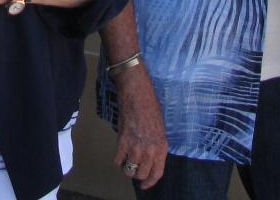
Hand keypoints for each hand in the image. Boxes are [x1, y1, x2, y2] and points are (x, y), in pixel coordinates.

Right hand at [111, 65, 167, 188]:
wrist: (137, 93)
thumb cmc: (150, 107)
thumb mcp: (160, 129)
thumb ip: (156, 145)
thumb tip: (150, 157)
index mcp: (161, 147)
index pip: (157, 173)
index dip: (150, 182)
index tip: (144, 185)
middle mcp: (150, 150)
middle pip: (141, 174)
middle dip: (137, 175)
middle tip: (133, 170)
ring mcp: (136, 146)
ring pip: (129, 170)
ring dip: (126, 168)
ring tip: (125, 161)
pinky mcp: (123, 141)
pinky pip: (118, 160)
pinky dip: (117, 160)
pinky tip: (118, 154)